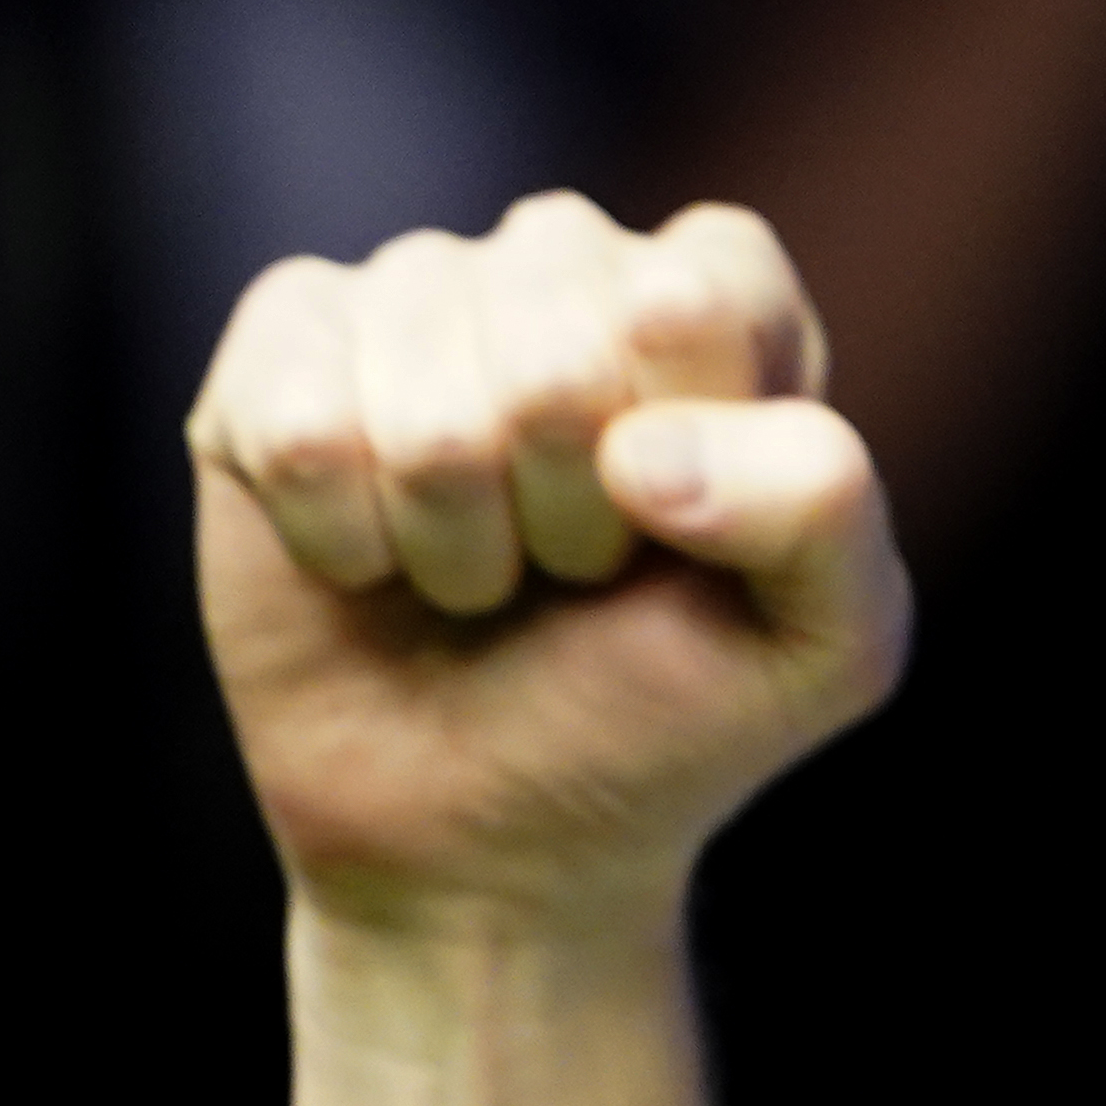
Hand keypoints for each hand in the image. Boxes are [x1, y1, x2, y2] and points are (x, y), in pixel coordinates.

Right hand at [189, 191, 906, 938]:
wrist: (492, 838)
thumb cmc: (669, 718)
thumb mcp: (826, 642)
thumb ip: (820, 506)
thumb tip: (641, 449)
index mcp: (716, 303)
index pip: (699, 293)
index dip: (689, 445)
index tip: (680, 535)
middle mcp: (561, 267)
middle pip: (554, 346)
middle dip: (567, 511)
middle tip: (572, 573)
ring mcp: (412, 296)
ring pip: (420, 390)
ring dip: (455, 537)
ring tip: (480, 579)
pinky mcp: (279, 349)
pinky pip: (295, 417)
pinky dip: (341, 535)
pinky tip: (370, 562)